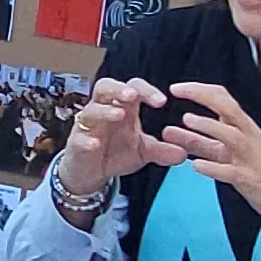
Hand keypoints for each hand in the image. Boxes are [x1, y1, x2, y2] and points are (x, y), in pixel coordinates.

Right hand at [52, 75, 181, 204]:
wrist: (91, 173)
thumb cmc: (116, 153)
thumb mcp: (143, 152)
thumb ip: (162, 151)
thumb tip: (184, 153)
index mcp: (122, 107)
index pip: (133, 88)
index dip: (146, 91)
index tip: (162, 102)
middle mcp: (103, 110)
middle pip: (105, 87)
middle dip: (119, 89)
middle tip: (133, 96)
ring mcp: (88, 126)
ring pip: (91, 110)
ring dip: (105, 110)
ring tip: (119, 115)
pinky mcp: (76, 143)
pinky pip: (78, 137)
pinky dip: (87, 139)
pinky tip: (95, 143)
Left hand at [162, 81, 260, 232]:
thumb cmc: (258, 169)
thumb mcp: (227, 152)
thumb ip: (198, 142)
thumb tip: (169, 131)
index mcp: (241, 128)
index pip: (223, 99)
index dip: (199, 90)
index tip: (176, 87)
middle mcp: (246, 137)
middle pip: (228, 108)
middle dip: (202, 96)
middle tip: (176, 90)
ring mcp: (248, 157)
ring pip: (231, 135)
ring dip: (209, 125)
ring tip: (186, 119)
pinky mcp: (249, 179)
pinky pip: (231, 172)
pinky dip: (213, 168)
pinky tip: (196, 166)